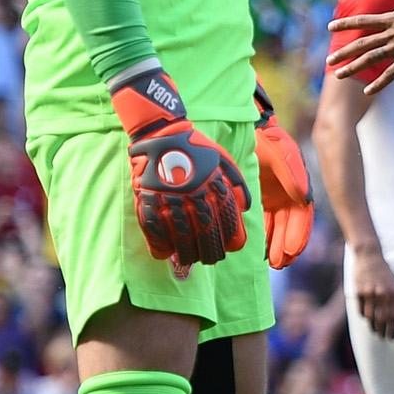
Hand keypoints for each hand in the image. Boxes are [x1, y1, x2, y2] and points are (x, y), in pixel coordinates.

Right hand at [111, 66, 250, 269]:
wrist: (161, 133)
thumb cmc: (197, 148)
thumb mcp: (224, 161)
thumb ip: (236, 185)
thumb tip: (245, 209)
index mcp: (215, 186)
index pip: (228, 221)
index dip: (232, 238)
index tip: (233, 247)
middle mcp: (194, 195)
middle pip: (206, 234)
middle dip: (212, 251)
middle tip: (213, 259)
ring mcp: (170, 199)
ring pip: (181, 237)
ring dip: (187, 253)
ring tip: (191, 260)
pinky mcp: (148, 200)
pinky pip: (154, 230)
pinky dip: (161, 245)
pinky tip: (167, 253)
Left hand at [253, 82, 312, 269]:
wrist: (246, 128)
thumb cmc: (265, 138)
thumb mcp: (279, 152)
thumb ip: (292, 173)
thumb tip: (303, 198)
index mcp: (297, 186)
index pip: (302, 215)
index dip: (299, 234)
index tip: (291, 251)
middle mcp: (288, 195)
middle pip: (291, 226)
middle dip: (287, 246)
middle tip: (280, 264)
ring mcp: (272, 199)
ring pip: (277, 227)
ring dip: (276, 245)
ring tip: (271, 263)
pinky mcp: (258, 200)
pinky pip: (263, 222)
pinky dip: (262, 236)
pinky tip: (257, 250)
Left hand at [326, 0, 393, 93]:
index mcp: (390, 18)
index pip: (362, 21)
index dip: (345, 23)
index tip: (330, 27)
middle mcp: (391, 33)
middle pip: (362, 43)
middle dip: (343, 53)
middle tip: (328, 60)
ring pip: (371, 59)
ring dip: (353, 67)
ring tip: (338, 74)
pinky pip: (391, 73)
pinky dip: (379, 83)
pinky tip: (367, 92)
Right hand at [351, 247, 393, 339]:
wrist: (369, 256)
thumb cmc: (384, 273)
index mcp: (393, 292)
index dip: (392, 330)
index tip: (391, 338)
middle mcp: (382, 293)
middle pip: (382, 319)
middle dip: (383, 331)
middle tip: (383, 337)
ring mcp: (369, 293)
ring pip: (370, 317)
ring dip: (373, 326)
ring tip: (375, 331)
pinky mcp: (358, 292)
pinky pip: (361, 310)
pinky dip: (364, 316)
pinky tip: (368, 318)